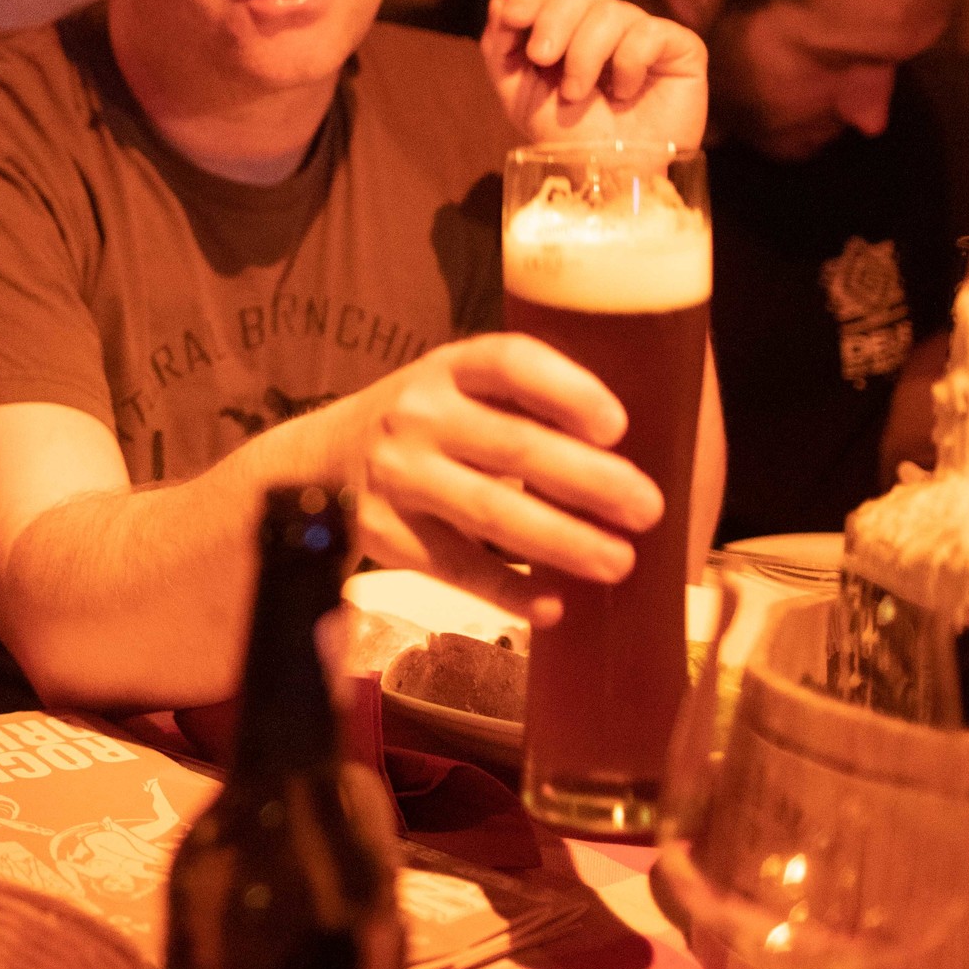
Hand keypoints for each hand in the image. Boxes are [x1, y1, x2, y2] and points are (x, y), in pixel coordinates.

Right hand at [337, 333, 663, 618]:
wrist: (320, 459)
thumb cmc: (424, 423)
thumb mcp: (459, 389)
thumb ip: (522, 406)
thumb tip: (628, 457)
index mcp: (448, 368)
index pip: (509, 363)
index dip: (567, 390)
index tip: (617, 427)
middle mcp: (416, 414)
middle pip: (513, 446)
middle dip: (589, 481)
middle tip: (648, 510)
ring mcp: (395, 475)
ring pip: (489, 512)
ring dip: (562, 541)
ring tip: (618, 562)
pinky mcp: (383, 532)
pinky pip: (456, 567)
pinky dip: (508, 589)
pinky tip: (551, 606)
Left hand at [481, 0, 706, 149]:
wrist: (607, 173)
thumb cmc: (566, 136)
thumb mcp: (519, 94)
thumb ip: (501, 49)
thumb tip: (498, 0)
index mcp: (568, 30)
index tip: (514, 18)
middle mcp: (606, 26)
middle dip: (554, 20)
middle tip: (542, 58)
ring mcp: (644, 34)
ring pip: (611, 11)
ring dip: (585, 55)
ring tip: (578, 94)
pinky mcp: (680, 47)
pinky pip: (650, 32)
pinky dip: (629, 64)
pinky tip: (626, 93)